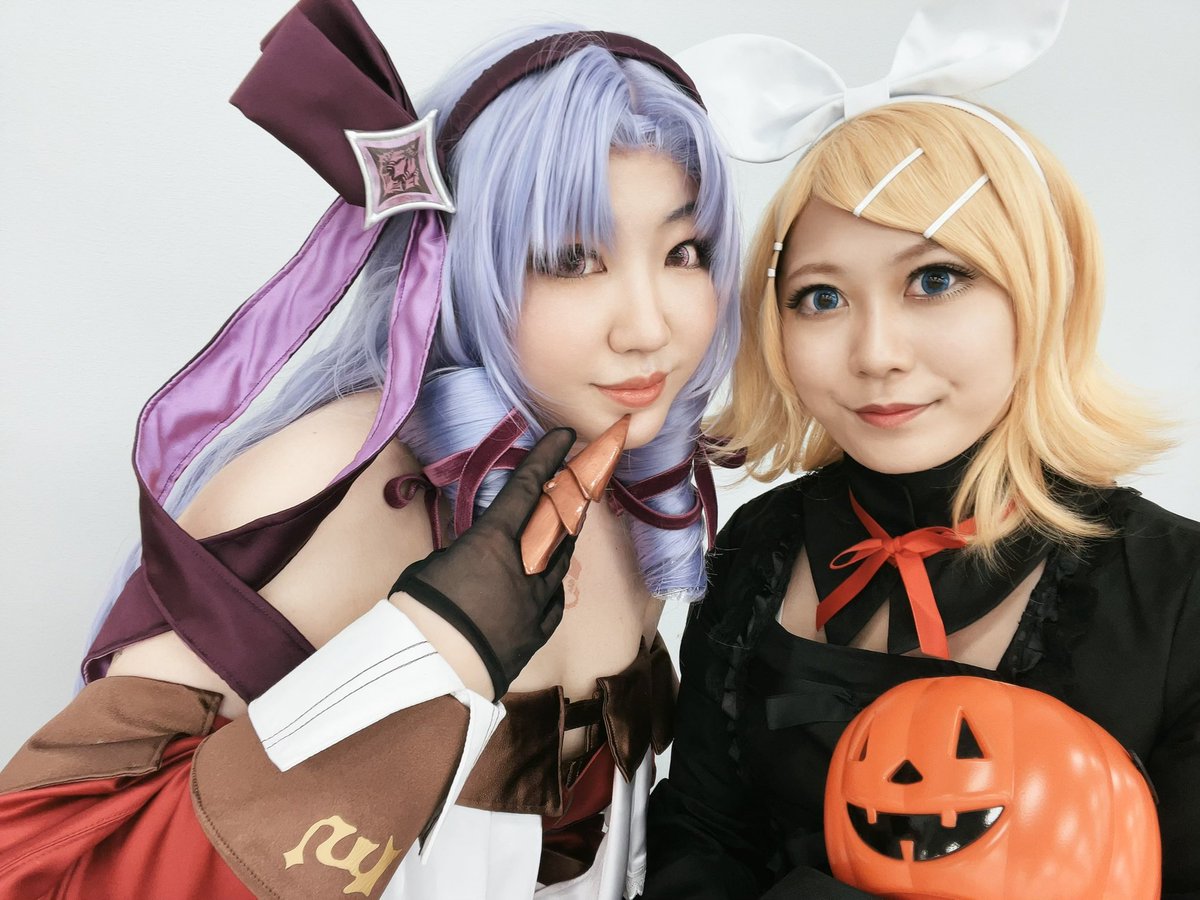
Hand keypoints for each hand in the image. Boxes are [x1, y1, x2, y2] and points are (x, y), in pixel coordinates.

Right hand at [390, 428, 576, 697]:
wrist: (436, 673)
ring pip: (562, 558)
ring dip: (565, 535)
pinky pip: (555, 598)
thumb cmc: (420, 614)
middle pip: (557, 519)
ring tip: (566, 521)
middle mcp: (526, 564)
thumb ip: (461, 553)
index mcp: (495, 540)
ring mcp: (537, 599)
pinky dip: (554, 581)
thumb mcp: (433, 566)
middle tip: (578, 475)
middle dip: (569, 493)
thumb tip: (469, 556)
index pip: (529, 487)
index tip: (565, 438)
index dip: (549, 458)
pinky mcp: (538, 631)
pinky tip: (552, 578)